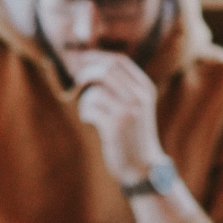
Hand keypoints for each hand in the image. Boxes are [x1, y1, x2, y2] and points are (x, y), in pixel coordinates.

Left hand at [74, 53, 167, 187]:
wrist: (142, 166)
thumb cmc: (133, 135)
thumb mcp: (136, 107)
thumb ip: (123, 87)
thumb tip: (93, 66)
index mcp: (145, 89)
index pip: (119, 61)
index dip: (97, 57)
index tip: (82, 59)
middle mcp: (139, 97)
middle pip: (106, 70)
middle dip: (87, 72)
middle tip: (77, 81)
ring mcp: (128, 111)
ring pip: (96, 91)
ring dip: (86, 100)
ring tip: (89, 112)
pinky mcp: (115, 126)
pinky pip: (90, 108)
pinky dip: (85, 113)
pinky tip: (91, 121)